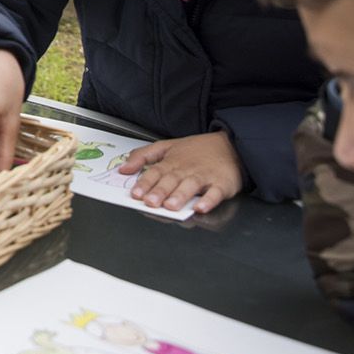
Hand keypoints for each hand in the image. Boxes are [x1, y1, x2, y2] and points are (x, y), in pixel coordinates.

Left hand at [118, 131, 244, 213]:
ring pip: (190, 187)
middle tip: (150, 202)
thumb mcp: (167, 146)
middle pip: (171, 180)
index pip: (155, 172)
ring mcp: (204, 176)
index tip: (136, 193)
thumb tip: (123, 168)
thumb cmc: (197, 150)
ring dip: (180, 196)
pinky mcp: (222, 184)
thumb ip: (143, 156)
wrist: (231, 145)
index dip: (145, 183)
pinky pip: (215, 193)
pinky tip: (201, 207)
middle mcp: (186, 169)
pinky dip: (208, 201)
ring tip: (170, 206)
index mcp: (172, 162)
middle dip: (159, 191)